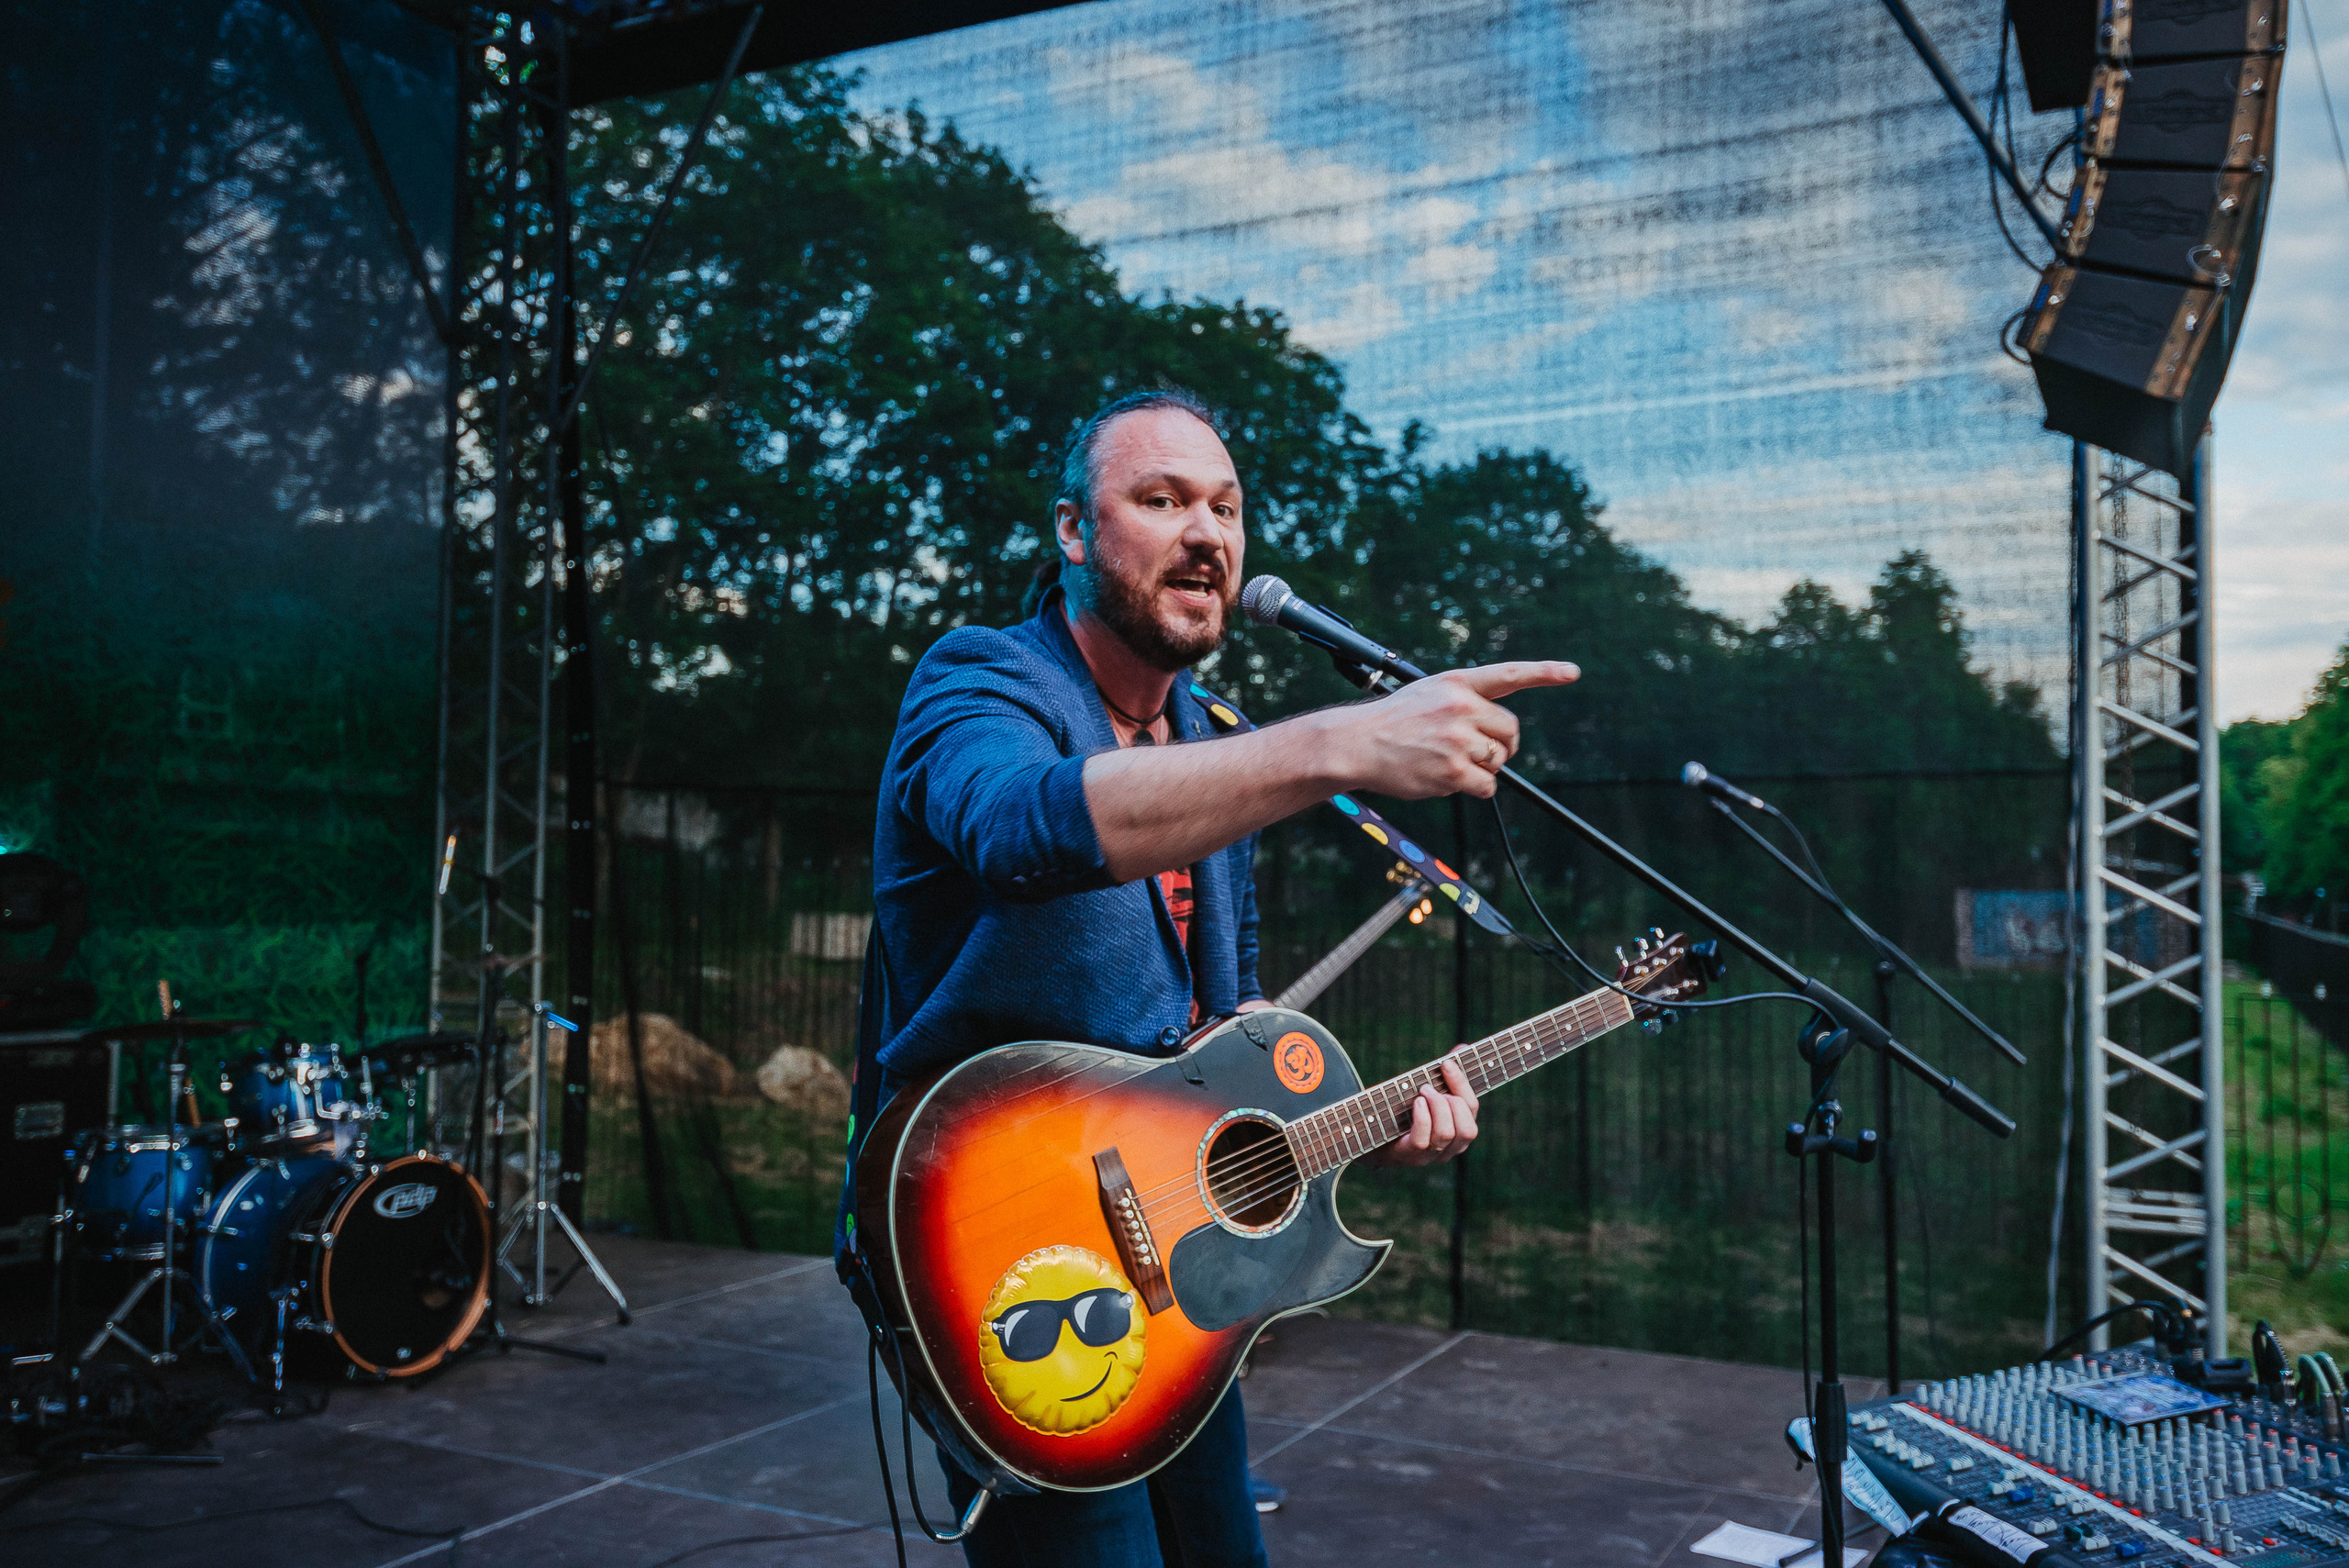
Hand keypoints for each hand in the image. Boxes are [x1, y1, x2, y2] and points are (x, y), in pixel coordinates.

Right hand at [1316, 661, 1578, 801]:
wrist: (1354, 743)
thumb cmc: (1390, 722)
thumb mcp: (1427, 695)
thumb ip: (1463, 703)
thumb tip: (1498, 737)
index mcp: (1456, 683)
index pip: (1508, 674)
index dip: (1544, 672)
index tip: (1573, 672)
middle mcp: (1461, 706)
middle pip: (1510, 731)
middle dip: (1502, 746)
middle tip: (1480, 752)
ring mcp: (1458, 739)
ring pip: (1498, 761)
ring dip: (1482, 769)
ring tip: (1447, 763)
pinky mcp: (1453, 770)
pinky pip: (1487, 785)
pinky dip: (1476, 788)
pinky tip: (1448, 780)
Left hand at [1365, 1053, 1478, 1167]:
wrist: (1367, 1135)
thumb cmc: (1401, 1109)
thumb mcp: (1425, 1090)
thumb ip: (1445, 1073)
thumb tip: (1463, 1047)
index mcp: (1457, 1130)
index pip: (1471, 1109)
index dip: (1462, 1084)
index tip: (1446, 1063)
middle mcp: (1449, 1148)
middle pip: (1468, 1129)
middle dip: (1452, 1101)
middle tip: (1428, 1086)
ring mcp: (1430, 1156)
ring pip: (1448, 1134)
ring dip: (1436, 1106)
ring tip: (1421, 1093)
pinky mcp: (1410, 1157)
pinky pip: (1423, 1140)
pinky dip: (1422, 1118)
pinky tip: (1415, 1103)